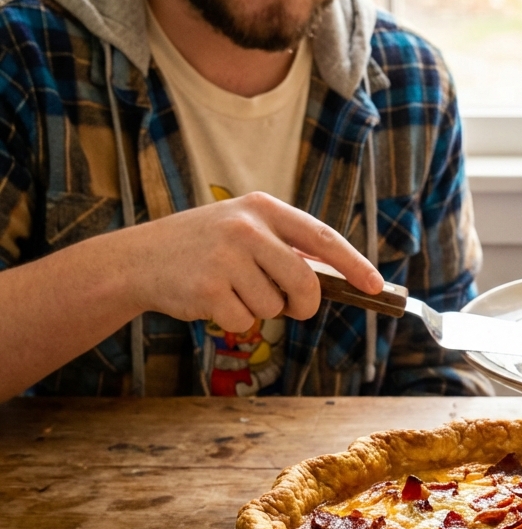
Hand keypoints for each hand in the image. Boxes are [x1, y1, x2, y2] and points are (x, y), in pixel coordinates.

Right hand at [126, 192, 383, 331]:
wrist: (139, 260)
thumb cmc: (203, 248)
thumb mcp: (244, 230)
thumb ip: (285, 247)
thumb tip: (339, 278)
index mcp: (263, 207)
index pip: (322, 237)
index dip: (353, 263)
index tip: (374, 284)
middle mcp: (247, 228)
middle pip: (305, 281)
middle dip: (306, 304)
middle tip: (295, 308)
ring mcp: (226, 257)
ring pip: (274, 306)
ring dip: (260, 310)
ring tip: (231, 289)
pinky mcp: (208, 288)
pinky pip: (245, 321)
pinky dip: (234, 321)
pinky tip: (211, 300)